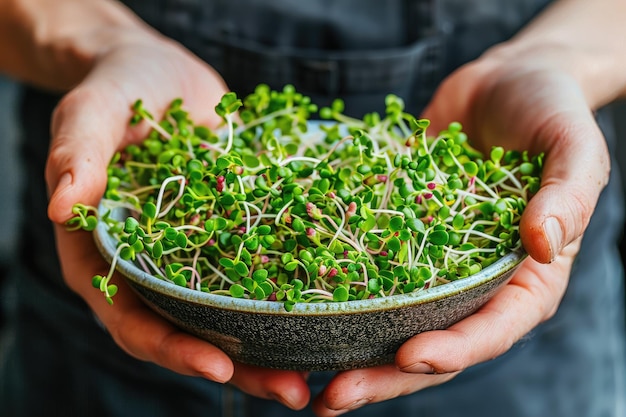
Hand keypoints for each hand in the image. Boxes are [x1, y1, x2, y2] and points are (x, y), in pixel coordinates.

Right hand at [45, 29, 310, 409]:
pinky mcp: (231, 233)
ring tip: (320, 371)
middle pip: (188, 332)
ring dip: (270, 347)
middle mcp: (151, 266)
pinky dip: (285, 296)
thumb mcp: (92, 111)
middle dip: (238, 367)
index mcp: (105, 254)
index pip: (131, 317)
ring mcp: (194, 253)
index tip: (219, 366)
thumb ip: (78, 155)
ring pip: (228, 314)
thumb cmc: (118, 89)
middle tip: (292, 390)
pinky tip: (327, 311)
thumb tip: (62, 206)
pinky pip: (256, 272)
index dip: (170, 346)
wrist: (162, 73)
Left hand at [312, 42, 607, 415]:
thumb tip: (541, 243)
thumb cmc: (551, 112)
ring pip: (390, 316)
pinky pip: (368, 265)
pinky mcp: (399, 233)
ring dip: (350, 347)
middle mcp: (474, 280)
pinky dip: (335, 287)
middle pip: (431, 341)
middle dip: (385, 374)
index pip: (492, 329)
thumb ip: (566, 196)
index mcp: (524, 277)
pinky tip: (291, 304)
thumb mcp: (573, 148)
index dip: (453, 349)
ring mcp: (432, 260)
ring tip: (301, 373)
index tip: (408, 356)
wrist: (504, 83)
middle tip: (333, 398)